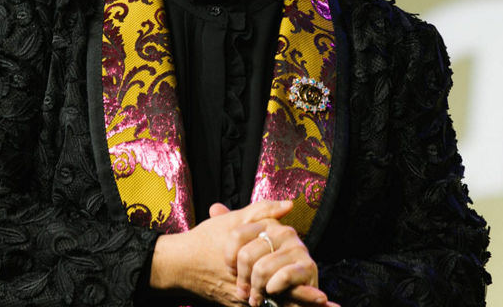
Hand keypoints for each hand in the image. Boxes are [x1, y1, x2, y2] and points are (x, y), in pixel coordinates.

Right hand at [150, 200, 298, 304]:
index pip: (284, 288)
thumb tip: (289, 205)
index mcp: (252, 272)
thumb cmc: (206, 241)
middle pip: (281, 304)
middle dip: (303, 306)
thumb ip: (262, 212)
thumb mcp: (233, 222)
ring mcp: (242, 300)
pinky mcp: (236, 304)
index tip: (325, 299)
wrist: (177, 265)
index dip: (305, 294)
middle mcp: (249, 292)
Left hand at [216, 204, 338, 306]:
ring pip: (262, 269)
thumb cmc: (265, 276)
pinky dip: (274, 289)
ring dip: (257, 289)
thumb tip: (215, 208)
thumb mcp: (245, 253)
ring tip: (259, 295)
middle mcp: (284, 232)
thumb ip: (232, 231)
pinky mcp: (308, 267)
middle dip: (243, 279)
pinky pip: (283, 276)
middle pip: (246, 255)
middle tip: (246, 290)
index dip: (229, 258)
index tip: (232, 271)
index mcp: (268, 224)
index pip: (236, 235)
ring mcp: (298, 248)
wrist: (288, 300)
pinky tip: (273, 293)